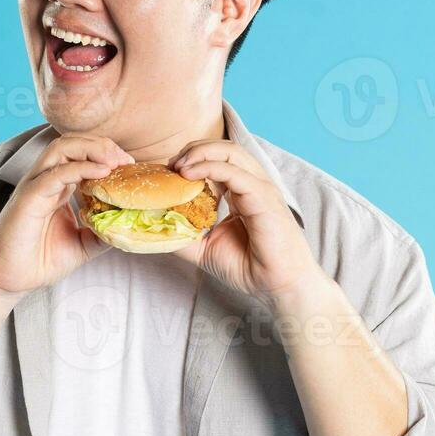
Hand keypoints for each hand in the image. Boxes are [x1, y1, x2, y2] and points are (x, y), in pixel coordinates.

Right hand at [0, 134, 132, 301]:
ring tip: (114, 160)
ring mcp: (35, 187)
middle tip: (125, 160)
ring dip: (91, 149)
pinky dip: (79, 168)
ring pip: (60, 149)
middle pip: (72, 143)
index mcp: (57, 186)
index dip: (106, 153)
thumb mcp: (81, 245)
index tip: (129, 166)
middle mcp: (45, 181)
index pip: (80, 154)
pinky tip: (101, 172)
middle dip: (102, 145)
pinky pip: (54, 175)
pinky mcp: (28, 199)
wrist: (7, 280)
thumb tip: (126, 228)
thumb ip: (101, 233)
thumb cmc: (38, 261)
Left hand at [169, 139, 325, 308]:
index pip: (217, 160)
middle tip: (170, 165)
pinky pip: (235, 172)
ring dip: (200, 153)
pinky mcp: (264, 197)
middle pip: (223, 148)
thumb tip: (154, 227)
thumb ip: (183, 236)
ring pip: (231, 151)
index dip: (191, 160)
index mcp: (242, 192)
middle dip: (193, 150)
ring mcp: (260, 188)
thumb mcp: (206, 249)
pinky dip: (210, 167)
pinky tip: (189, 174)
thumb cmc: (251, 268)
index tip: (168, 173)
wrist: (279, 287)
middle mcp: (252, 184)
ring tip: (178, 166)